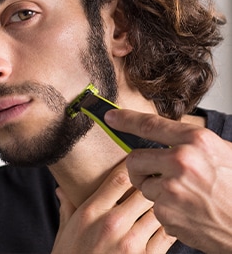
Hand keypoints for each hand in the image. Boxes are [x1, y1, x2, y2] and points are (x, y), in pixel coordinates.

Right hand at [52, 161, 175, 252]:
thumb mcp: (65, 231)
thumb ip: (68, 206)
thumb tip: (63, 188)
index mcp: (92, 212)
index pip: (120, 178)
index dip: (133, 167)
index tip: (138, 165)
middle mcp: (112, 224)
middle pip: (144, 191)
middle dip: (151, 184)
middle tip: (156, 180)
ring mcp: (130, 244)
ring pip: (158, 210)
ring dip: (162, 204)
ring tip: (164, 199)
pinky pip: (166, 235)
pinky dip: (168, 226)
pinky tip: (165, 222)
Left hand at [105, 109, 231, 252]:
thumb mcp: (220, 151)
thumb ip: (189, 142)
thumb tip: (163, 134)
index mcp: (196, 141)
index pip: (150, 125)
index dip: (126, 119)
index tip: (110, 117)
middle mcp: (181, 162)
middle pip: (134, 159)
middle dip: (139, 167)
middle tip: (152, 172)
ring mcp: (172, 190)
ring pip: (143, 185)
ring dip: (156, 189)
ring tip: (182, 194)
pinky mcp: (167, 214)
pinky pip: (153, 207)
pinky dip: (165, 209)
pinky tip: (186, 210)